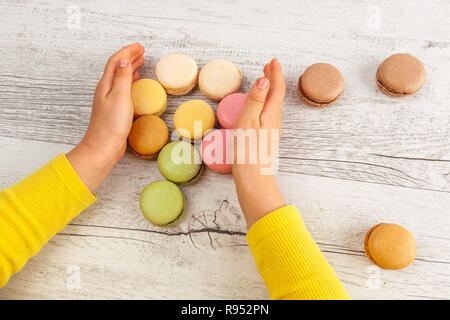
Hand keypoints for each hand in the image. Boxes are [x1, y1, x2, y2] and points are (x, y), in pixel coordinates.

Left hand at [67, 43, 144, 191]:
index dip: (127, 52)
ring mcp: (110, 100)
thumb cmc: (111, 125)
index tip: (140, 47)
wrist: (104, 147)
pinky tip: (136, 84)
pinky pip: (124, 89)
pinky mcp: (115, 110)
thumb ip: (123, 78)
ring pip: (121, 78)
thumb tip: (124, 60)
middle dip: (129, 58)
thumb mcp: (120, 97)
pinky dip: (131, 82)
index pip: (116, 62)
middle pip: (118, 68)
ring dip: (130, 69)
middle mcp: (106, 90)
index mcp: (106, 85)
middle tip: (141, 52)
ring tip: (140, 63)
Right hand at [232, 59, 286, 226]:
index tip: (273, 61)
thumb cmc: (248, 151)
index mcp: (271, 114)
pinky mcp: (266, 138)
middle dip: (273, 80)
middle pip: (276, 95)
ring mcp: (271, 130)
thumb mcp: (248, 121)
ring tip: (265, 81)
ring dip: (270, 90)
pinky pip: (269, 113)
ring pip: (273, 104)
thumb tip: (265, 79)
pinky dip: (266, 102)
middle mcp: (274, 121)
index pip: (276, 88)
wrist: (253, 178)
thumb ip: (256, 100)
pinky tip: (260, 106)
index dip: (275, 74)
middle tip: (270, 67)